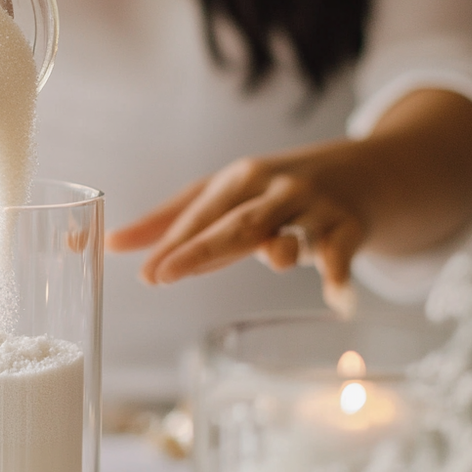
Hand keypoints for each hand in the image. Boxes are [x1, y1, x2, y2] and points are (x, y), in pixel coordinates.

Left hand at [106, 90, 471, 315]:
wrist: (362, 172)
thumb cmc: (274, 193)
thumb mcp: (223, 197)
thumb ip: (168, 223)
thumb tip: (109, 244)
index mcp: (236, 182)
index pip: (199, 217)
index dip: (172, 246)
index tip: (148, 275)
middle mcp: (272, 189)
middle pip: (235, 223)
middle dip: (200, 248)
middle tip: (166, 274)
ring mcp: (313, 206)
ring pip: (290, 228)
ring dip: (281, 246)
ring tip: (277, 261)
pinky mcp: (349, 226)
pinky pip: (342, 252)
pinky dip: (340, 274)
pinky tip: (339, 299)